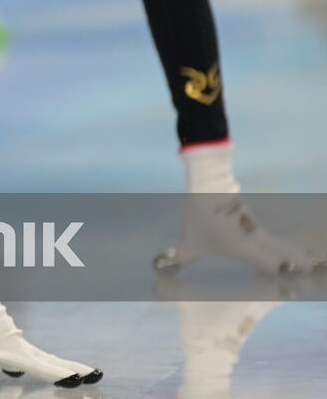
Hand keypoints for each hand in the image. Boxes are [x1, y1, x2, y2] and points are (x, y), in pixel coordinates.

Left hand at [0, 243, 99, 388]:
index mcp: (15, 350)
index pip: (44, 368)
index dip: (62, 376)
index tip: (81, 382)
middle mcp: (19, 343)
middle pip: (51, 360)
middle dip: (71, 368)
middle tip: (94, 374)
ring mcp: (14, 335)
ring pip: (42, 353)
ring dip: (59, 363)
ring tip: (74, 372)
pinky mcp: (6, 329)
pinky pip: (30, 348)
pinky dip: (42, 357)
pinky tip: (40, 361)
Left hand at [155, 194, 322, 275]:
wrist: (210, 182)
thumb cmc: (200, 214)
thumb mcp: (189, 241)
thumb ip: (179, 257)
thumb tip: (160, 267)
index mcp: (247, 248)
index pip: (274, 268)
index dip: (286, 280)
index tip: (297, 290)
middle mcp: (258, 240)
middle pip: (286, 257)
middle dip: (299, 269)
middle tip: (313, 277)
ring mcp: (258, 229)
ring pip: (282, 247)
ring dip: (294, 259)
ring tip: (310, 268)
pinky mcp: (254, 222)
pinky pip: (273, 240)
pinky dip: (284, 249)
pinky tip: (287, 255)